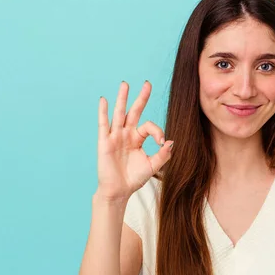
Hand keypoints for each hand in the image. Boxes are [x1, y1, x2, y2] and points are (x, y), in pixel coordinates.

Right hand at [96, 81, 172, 200]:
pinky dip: (103, 112)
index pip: (149, 126)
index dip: (158, 132)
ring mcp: (115, 136)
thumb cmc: (134, 178)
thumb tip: (171, 142)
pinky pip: (103, 124)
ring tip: (125, 84)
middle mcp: (126, 134)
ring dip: (122, 99)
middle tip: (147, 84)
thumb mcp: (152, 166)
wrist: (119, 191)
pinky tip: (103, 100)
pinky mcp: (104, 142)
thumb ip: (163, 155)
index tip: (161, 143)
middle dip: (141, 98)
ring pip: (119, 114)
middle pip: (134, 112)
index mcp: (137, 138)